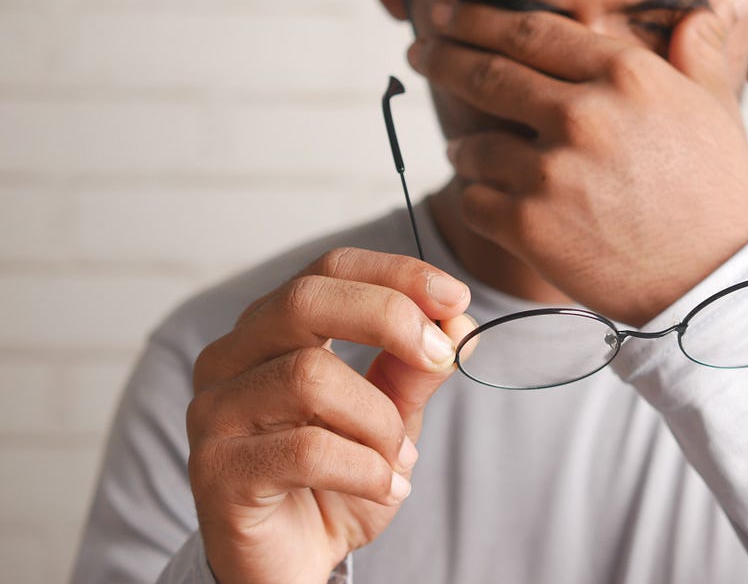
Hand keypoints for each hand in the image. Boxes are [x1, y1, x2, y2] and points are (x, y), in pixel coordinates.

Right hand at [187, 248, 472, 583]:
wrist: (292, 564)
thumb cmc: (335, 482)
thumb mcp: (389, 418)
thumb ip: (413, 370)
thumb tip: (457, 321)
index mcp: (271, 331)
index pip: (329, 270)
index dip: (396, 274)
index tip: (455, 296)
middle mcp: (231, 358)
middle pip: (306, 300)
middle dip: (390, 318)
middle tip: (440, 356)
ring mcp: (214, 411)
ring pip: (309, 377)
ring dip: (379, 420)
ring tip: (399, 458)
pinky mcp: (215, 470)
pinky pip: (306, 449)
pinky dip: (365, 469)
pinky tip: (384, 488)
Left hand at [410, 0, 747, 325]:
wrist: (713, 285)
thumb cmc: (717, 193)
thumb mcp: (719, 108)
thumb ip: (702, 46)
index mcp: (625, 75)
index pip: (531, 31)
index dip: (478, 19)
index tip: (447, 15)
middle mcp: (582, 114)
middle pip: (486, 74)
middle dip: (443, 58)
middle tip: (420, 51)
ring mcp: (551, 172)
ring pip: (473, 146)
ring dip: (464, 148)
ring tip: (466, 152)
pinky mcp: (529, 227)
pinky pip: (473, 201)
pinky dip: (475, 199)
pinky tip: (488, 200)